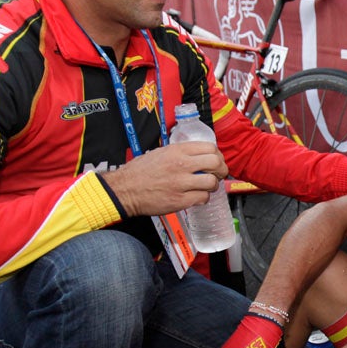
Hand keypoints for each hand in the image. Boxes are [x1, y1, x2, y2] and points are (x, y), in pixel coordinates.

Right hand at [100, 141, 227, 216]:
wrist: (125, 189)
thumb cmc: (139, 172)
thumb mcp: (160, 152)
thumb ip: (180, 152)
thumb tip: (198, 154)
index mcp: (176, 151)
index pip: (210, 148)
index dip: (218, 155)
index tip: (217, 160)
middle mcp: (181, 165)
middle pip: (216, 163)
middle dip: (221, 169)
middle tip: (219, 174)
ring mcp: (181, 183)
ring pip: (212, 182)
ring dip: (213, 185)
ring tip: (207, 186)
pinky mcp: (179, 200)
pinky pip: (202, 198)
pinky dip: (203, 198)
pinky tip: (197, 196)